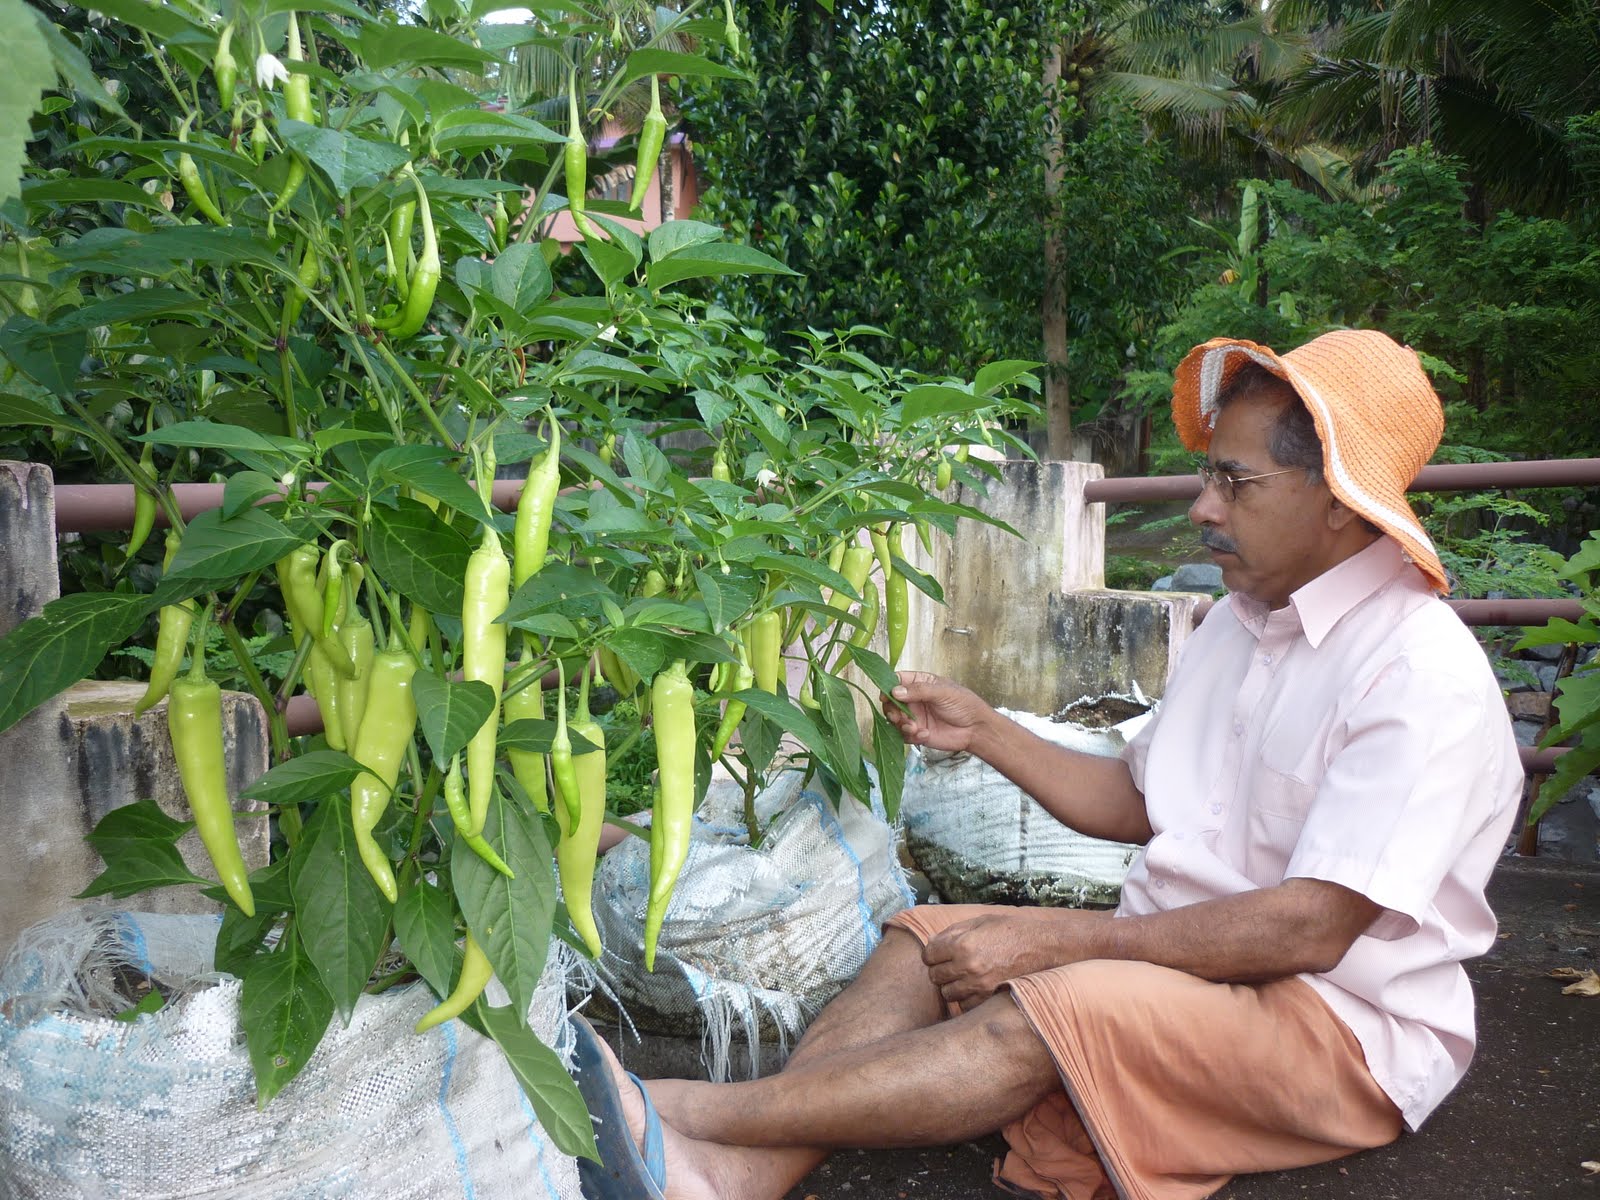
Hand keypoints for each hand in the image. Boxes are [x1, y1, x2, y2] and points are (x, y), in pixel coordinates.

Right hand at [881, 672, 994, 753]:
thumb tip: (895, 692)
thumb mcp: (943, 692)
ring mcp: (915, 716)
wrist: (976, 729)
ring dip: (900, 724)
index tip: (886, 695)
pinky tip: (924, 734)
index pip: (898, 680)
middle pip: (891, 702)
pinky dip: (910, 736)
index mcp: (920, 683)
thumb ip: (919, 690)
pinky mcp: (917, 733)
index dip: (888, 686)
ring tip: (913, 727)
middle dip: (892, 710)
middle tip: (898, 717)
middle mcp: (914, 700)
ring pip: (894, 720)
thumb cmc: (964, 704)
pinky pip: (903, 735)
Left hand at [922, 910, 1107, 1011]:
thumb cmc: (1012, 930)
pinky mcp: (990, 1000)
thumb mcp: (981, 921)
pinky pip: (965, 1005)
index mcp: (962, 944)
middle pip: (935, 976)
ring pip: (948, 993)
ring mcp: (979, 986)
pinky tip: (977, 987)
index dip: (933, 954)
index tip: (940, 953)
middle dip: (941, 970)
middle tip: (954, 964)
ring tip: (966, 975)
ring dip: (953, 985)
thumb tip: (931, 942)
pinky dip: (967, 998)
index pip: (928, 955)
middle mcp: (967, 967)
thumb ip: (953, 931)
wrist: (1044, 948)